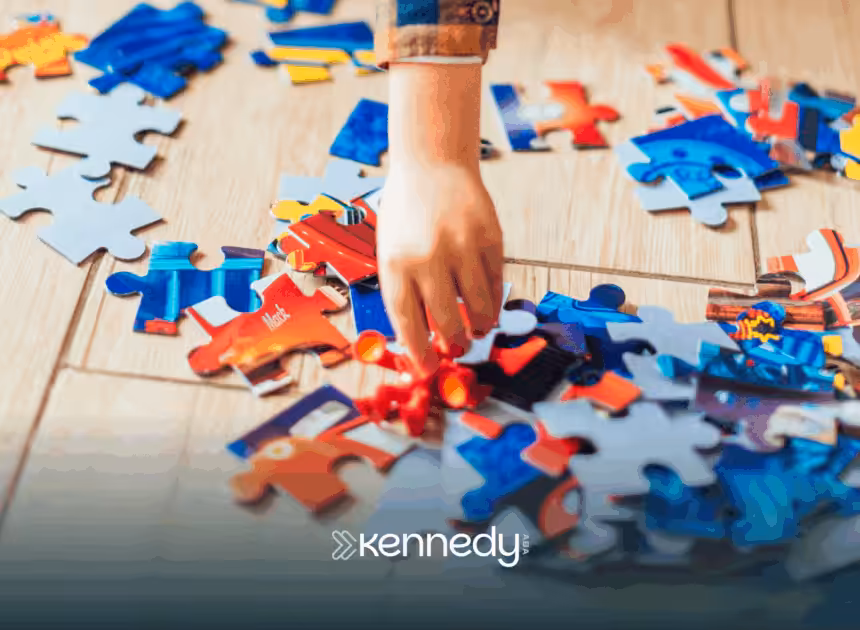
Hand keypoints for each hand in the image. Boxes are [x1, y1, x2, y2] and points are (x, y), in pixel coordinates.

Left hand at [376, 162, 503, 374]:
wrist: (432, 162)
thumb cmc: (406, 211)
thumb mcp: (390, 248)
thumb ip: (405, 287)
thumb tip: (423, 334)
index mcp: (396, 263)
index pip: (407, 321)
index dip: (419, 351)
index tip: (428, 368)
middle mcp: (428, 256)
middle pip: (445, 319)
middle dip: (453, 342)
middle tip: (458, 348)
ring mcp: (461, 246)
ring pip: (477, 305)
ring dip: (479, 325)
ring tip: (478, 330)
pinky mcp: (489, 236)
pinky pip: (496, 280)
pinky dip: (493, 298)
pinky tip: (488, 305)